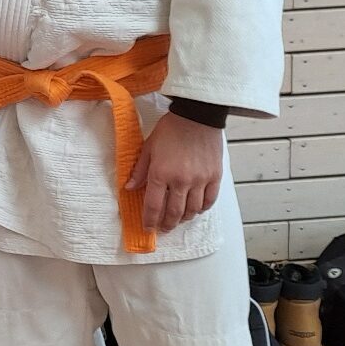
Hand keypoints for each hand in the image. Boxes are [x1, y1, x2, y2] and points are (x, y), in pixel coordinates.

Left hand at [125, 110, 223, 231]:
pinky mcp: (215, 176)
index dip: (149, 220)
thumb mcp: (148, 148)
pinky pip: (209, 200)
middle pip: (174, 212)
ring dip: (184, 218)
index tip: (148, 228)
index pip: (153, 205)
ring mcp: (200, 180)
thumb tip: (129, 188)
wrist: (197, 117)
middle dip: (167, 224)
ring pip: (192, 210)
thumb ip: (140, 170)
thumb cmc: (171, 130)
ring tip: (178, 220)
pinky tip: (196, 209)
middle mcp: (181, 181)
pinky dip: (202, 208)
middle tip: (163, 228)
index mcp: (161, 174)